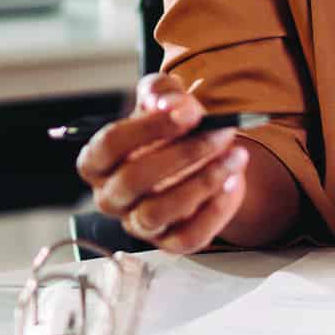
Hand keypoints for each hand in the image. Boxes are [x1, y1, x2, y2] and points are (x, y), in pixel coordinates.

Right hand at [75, 73, 248, 253]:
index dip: (149, 127)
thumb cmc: (173, 129)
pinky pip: (189, 236)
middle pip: (133, 180)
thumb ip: (161, 92)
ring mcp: (138, 224)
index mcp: (98, 161)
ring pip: (158, 212)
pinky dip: (216, 209)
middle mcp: (112, 197)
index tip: (188, 112)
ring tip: (235, 155)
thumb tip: (171, 104)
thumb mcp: (165, 99)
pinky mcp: (170, 242)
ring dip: (203, 181)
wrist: (204, 157)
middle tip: (221, 132)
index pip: (109, 145)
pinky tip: (233, 181)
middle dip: (183, 153)